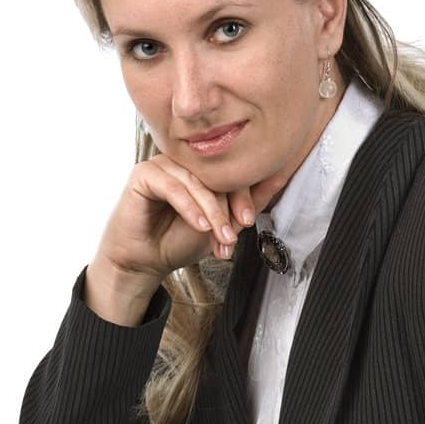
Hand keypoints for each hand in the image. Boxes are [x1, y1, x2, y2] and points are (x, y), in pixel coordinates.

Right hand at [94, 154, 286, 288]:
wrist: (145, 262)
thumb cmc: (178, 241)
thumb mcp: (221, 224)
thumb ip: (248, 202)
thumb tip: (280, 175)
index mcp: (201, 168)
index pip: (230, 171)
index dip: (243, 195)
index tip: (248, 222)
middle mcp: (182, 161)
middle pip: (215, 173)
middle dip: (228, 206)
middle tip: (234, 233)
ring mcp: (163, 164)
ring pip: (196, 181)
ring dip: (211, 211)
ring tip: (219, 235)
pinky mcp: (143, 173)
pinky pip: (172, 186)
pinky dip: (189, 206)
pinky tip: (199, 226)